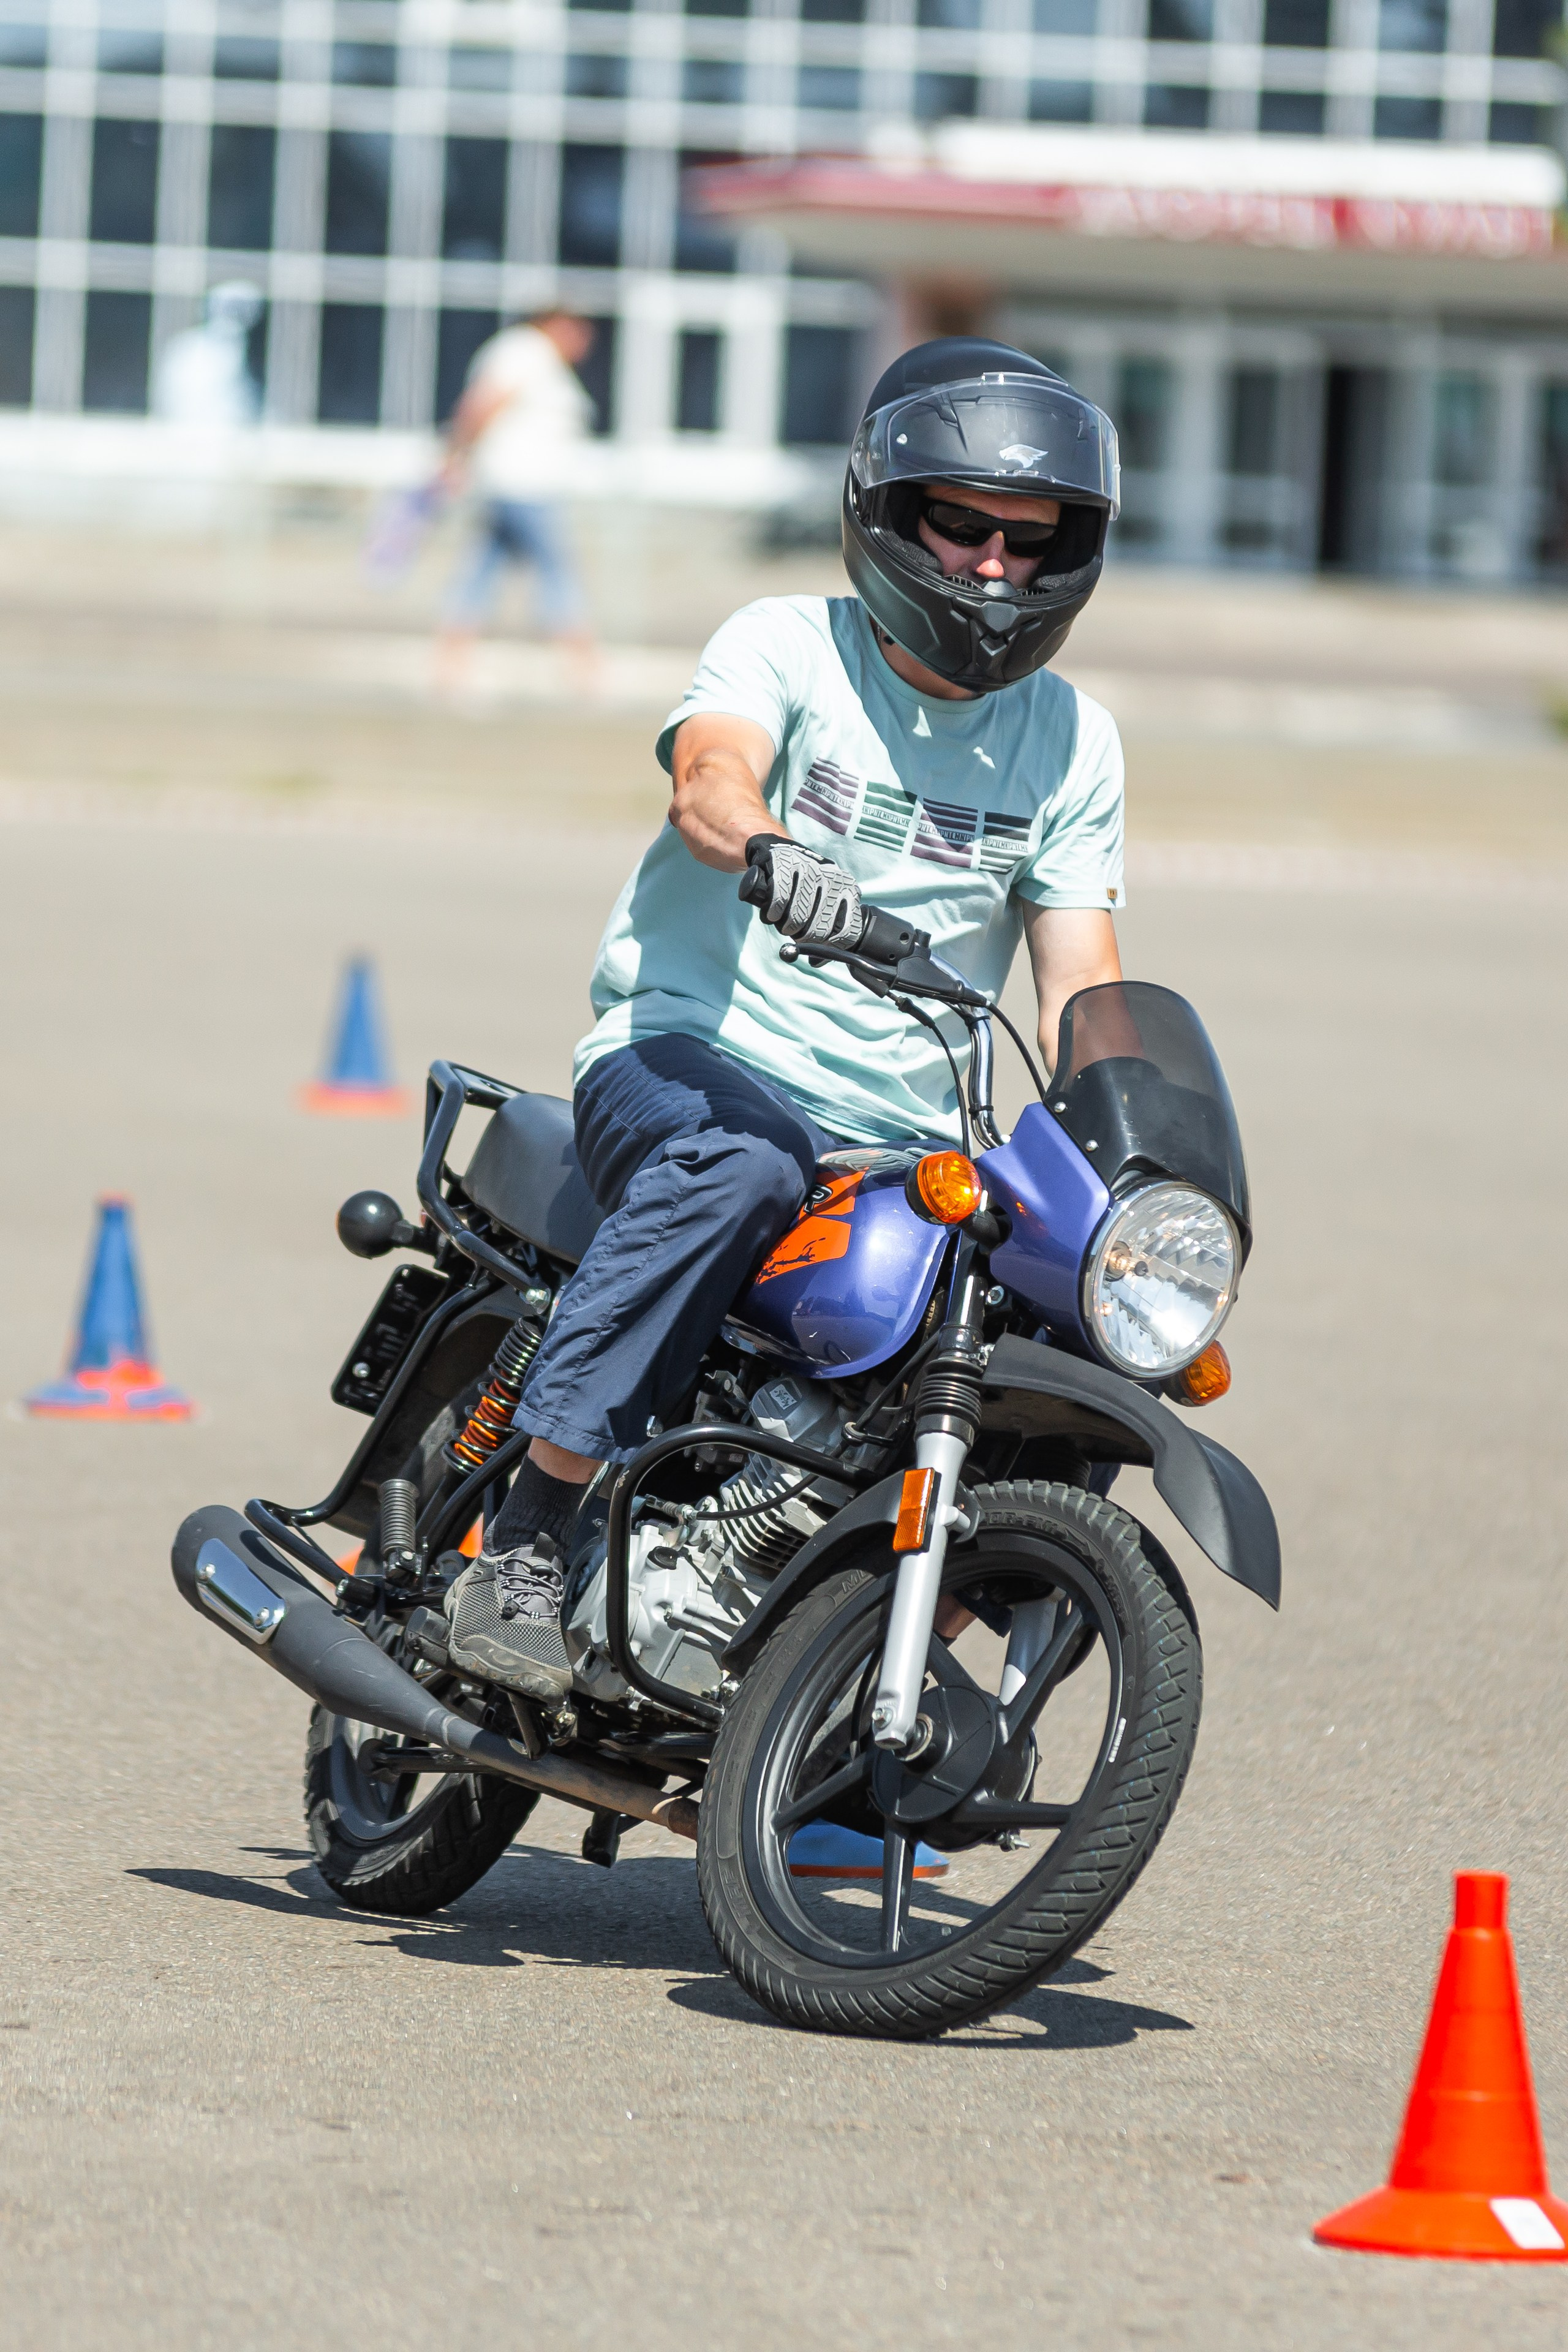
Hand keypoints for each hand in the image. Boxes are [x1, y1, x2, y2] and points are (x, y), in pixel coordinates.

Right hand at [740, 836, 864, 947]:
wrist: (781, 851)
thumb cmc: (803, 886)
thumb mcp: (823, 903)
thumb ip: (827, 930)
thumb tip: (818, 960)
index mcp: (848, 889)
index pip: (847, 932)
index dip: (828, 947)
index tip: (815, 949)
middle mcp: (833, 879)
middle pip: (819, 930)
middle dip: (803, 938)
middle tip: (794, 933)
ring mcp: (810, 870)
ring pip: (797, 918)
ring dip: (785, 927)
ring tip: (782, 921)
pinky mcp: (786, 864)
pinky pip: (780, 901)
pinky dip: (773, 913)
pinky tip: (772, 913)